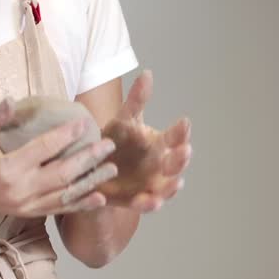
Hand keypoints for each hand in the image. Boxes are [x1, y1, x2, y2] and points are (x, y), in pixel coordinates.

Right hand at [0, 97, 117, 217]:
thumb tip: (11, 100)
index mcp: (7, 169)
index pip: (43, 149)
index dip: (65, 135)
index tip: (84, 123)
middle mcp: (19, 190)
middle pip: (62, 173)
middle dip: (88, 159)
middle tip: (108, 145)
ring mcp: (25, 205)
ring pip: (65, 194)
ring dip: (90, 182)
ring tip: (111, 169)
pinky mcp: (28, 213)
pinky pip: (58, 209)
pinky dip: (80, 204)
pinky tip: (99, 198)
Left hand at [98, 71, 191, 211]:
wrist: (94, 169)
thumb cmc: (116, 143)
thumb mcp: (124, 121)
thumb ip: (136, 101)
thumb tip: (147, 74)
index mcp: (160, 144)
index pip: (175, 136)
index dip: (181, 131)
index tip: (183, 122)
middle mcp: (160, 166)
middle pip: (176, 163)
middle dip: (181, 158)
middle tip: (185, 151)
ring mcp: (150, 185)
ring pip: (166, 188)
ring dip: (172, 186)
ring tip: (176, 184)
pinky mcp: (134, 201)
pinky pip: (143, 205)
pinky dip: (147, 204)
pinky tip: (148, 202)